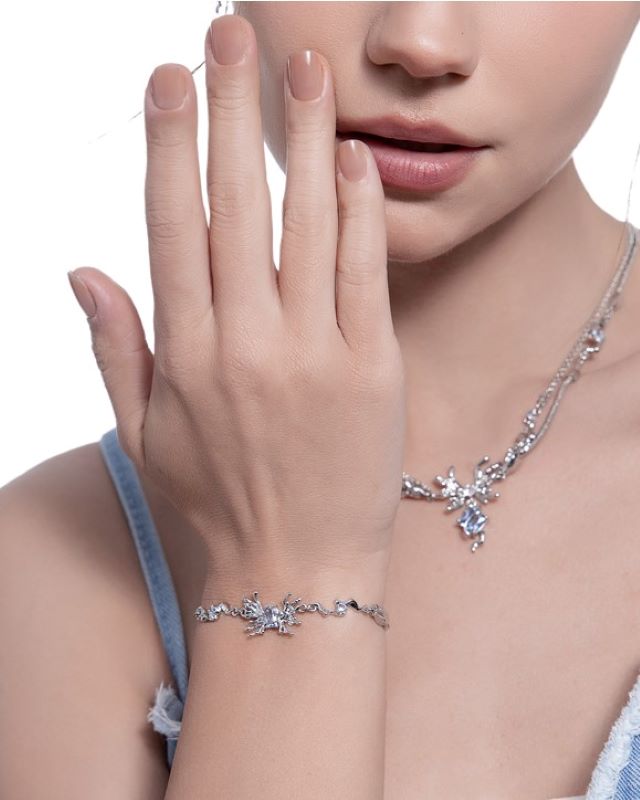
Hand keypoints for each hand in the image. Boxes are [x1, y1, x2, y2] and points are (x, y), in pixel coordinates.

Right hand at [67, 14, 405, 582]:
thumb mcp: (145, 435)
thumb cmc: (218, 503)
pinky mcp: (371, 371)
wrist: (297, 570)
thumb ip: (118, 347)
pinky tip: (352, 157)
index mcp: (187, 355)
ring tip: (303, 69)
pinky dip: (360, 212)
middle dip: (231, 113)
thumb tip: (83, 267)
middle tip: (233, 36)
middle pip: (237, 207)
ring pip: (306, 227)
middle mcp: (245, 344)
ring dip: (302, 139)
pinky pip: (364, 275)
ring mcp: (313, 355)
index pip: (173, 226)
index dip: (170, 147)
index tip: (169, 80)